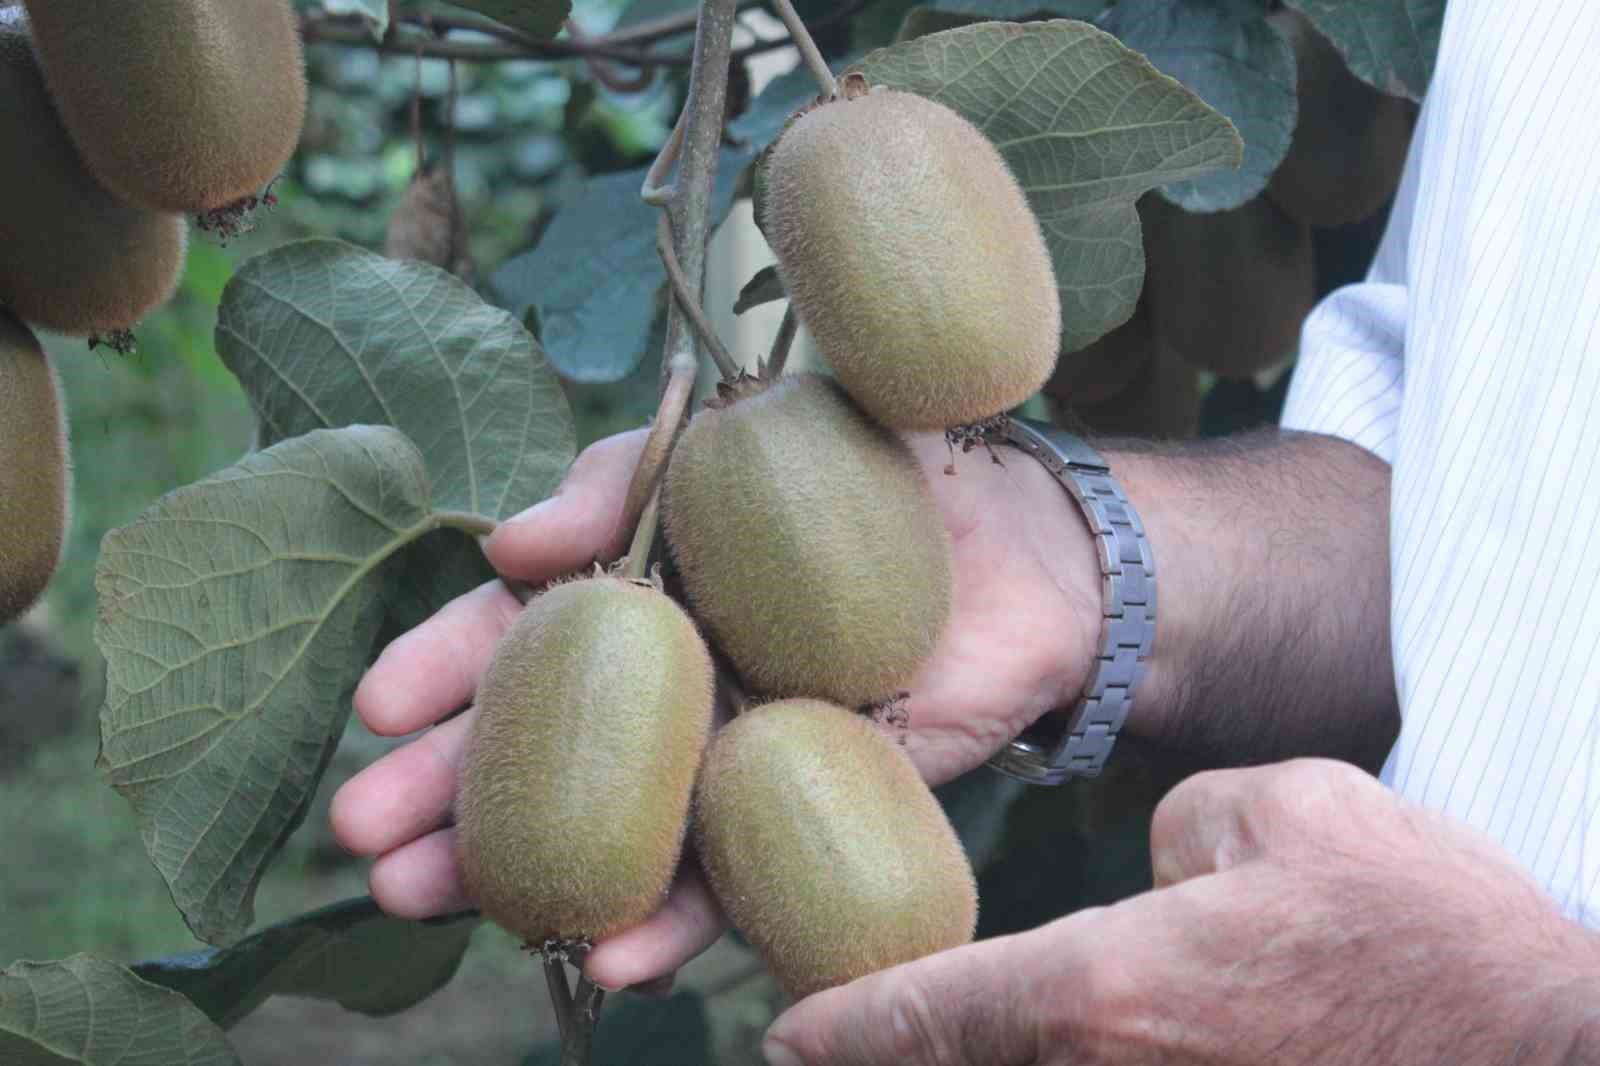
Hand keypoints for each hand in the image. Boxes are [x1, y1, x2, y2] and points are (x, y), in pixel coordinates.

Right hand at [329, 424, 1099, 987]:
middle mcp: (669, 688)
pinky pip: (728, 882)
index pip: (516, 635)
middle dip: (440, 793)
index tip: (376, 711)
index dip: (441, 671)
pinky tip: (610, 955)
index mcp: (640, 595)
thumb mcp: (736, 444)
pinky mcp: (799, 812)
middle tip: (366, 838)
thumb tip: (510, 542)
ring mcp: (726, 758)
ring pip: (607, 830)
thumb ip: (624, 480)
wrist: (1028, 549)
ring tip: (427, 904)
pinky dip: (671, 924)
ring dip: (514, 873)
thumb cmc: (874, 473)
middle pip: (537, 750)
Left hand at [764, 759, 1599, 1065]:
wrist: (1555, 1049)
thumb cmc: (1428, 930)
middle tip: (834, 1051)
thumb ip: (1181, 827)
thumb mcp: (1290, 810)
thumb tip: (1157, 874)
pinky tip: (1059, 1053)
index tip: (782, 1036)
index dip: (844, 1025)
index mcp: (1110, 987)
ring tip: (928, 1048)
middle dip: (894, 1064)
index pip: (931, 1010)